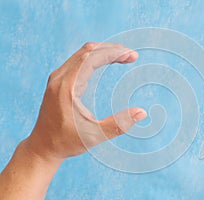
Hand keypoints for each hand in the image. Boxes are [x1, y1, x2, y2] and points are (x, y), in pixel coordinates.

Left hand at [25, 42, 146, 159]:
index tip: (132, 56)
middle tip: (131, 55)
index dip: (113, 53)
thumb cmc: (66, 142)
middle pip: (88, 51)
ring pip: (83, 54)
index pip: (91, 58)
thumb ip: (118, 125)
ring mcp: (58, 78)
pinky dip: (95, 58)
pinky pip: (79, 62)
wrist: (42, 147)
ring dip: (104, 52)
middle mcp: (59, 78)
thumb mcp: (94, 136)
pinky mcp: (59, 82)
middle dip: (111, 49)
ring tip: (123, 57)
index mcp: (66, 87)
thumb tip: (142, 113)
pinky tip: (106, 62)